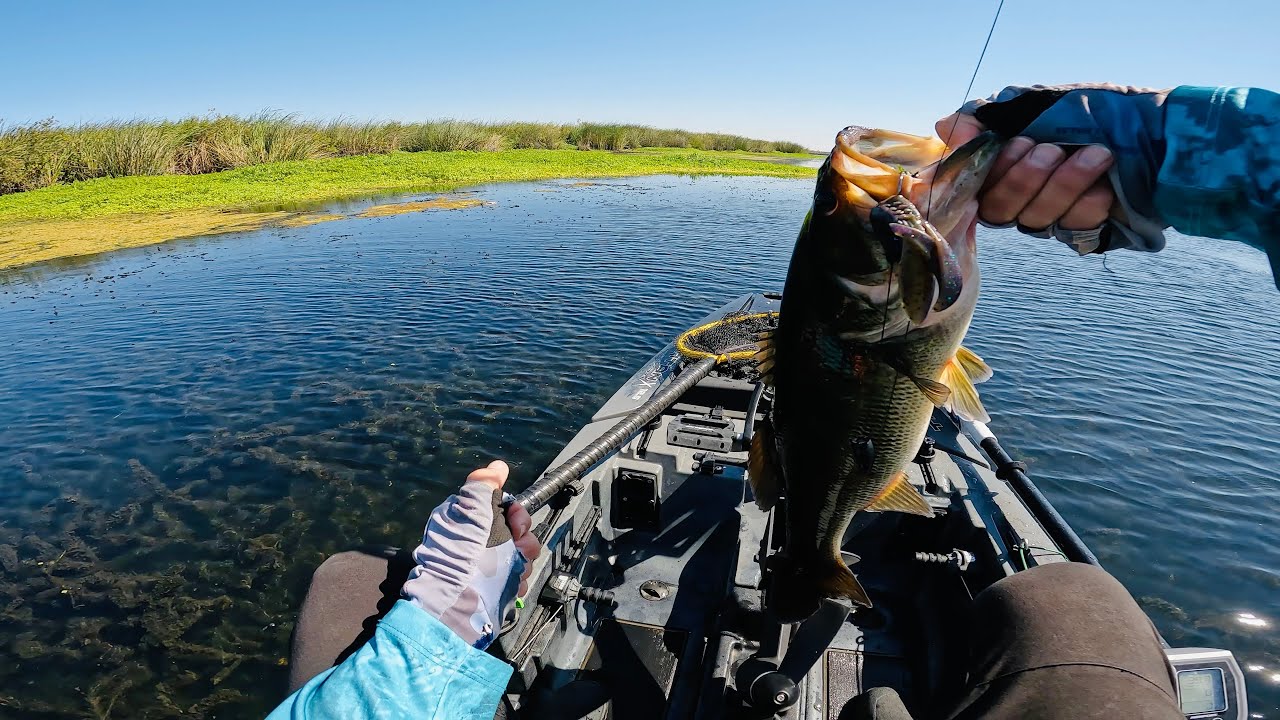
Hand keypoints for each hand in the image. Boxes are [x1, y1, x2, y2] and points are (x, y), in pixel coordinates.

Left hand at [402, 460, 541, 648]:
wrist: (458, 603)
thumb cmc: (465, 555)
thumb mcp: (472, 511)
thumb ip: (483, 485)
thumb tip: (498, 467)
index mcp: (472, 521)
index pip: (506, 508)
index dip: (517, 515)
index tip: (516, 525)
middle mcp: (480, 541)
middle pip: (519, 532)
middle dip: (523, 540)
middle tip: (516, 549)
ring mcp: (490, 565)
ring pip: (522, 555)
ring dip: (522, 562)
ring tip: (511, 572)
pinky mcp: (497, 586)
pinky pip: (519, 577)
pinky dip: (517, 581)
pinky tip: (508, 585)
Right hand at [936, 83, 1171, 254]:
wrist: (1162, 129)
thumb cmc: (1096, 111)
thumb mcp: (1035, 102)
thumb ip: (985, 115)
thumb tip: (945, 130)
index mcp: (1002, 166)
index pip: (970, 185)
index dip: (980, 175)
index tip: (1006, 145)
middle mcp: (1021, 195)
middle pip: (999, 208)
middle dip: (1023, 178)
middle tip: (1050, 149)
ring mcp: (1053, 216)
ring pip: (1037, 219)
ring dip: (1064, 184)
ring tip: (1096, 154)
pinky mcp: (1084, 231)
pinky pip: (1074, 227)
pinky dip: (1090, 202)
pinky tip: (1107, 183)